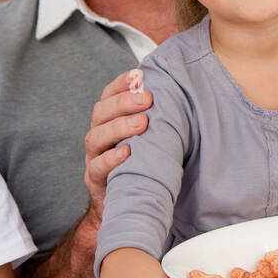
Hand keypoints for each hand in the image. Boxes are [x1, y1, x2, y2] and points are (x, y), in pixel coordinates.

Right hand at [83, 69, 151, 226]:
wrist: (125, 202)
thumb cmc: (142, 162)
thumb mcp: (148, 137)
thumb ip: (156, 117)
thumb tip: (183, 91)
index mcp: (108, 120)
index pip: (108, 95)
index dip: (121, 84)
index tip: (138, 75)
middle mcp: (98, 135)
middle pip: (101, 112)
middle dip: (123, 102)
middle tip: (146, 98)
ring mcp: (94, 157)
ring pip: (96, 137)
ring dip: (119, 127)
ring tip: (142, 123)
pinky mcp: (94, 180)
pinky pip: (97, 167)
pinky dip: (111, 159)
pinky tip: (127, 152)